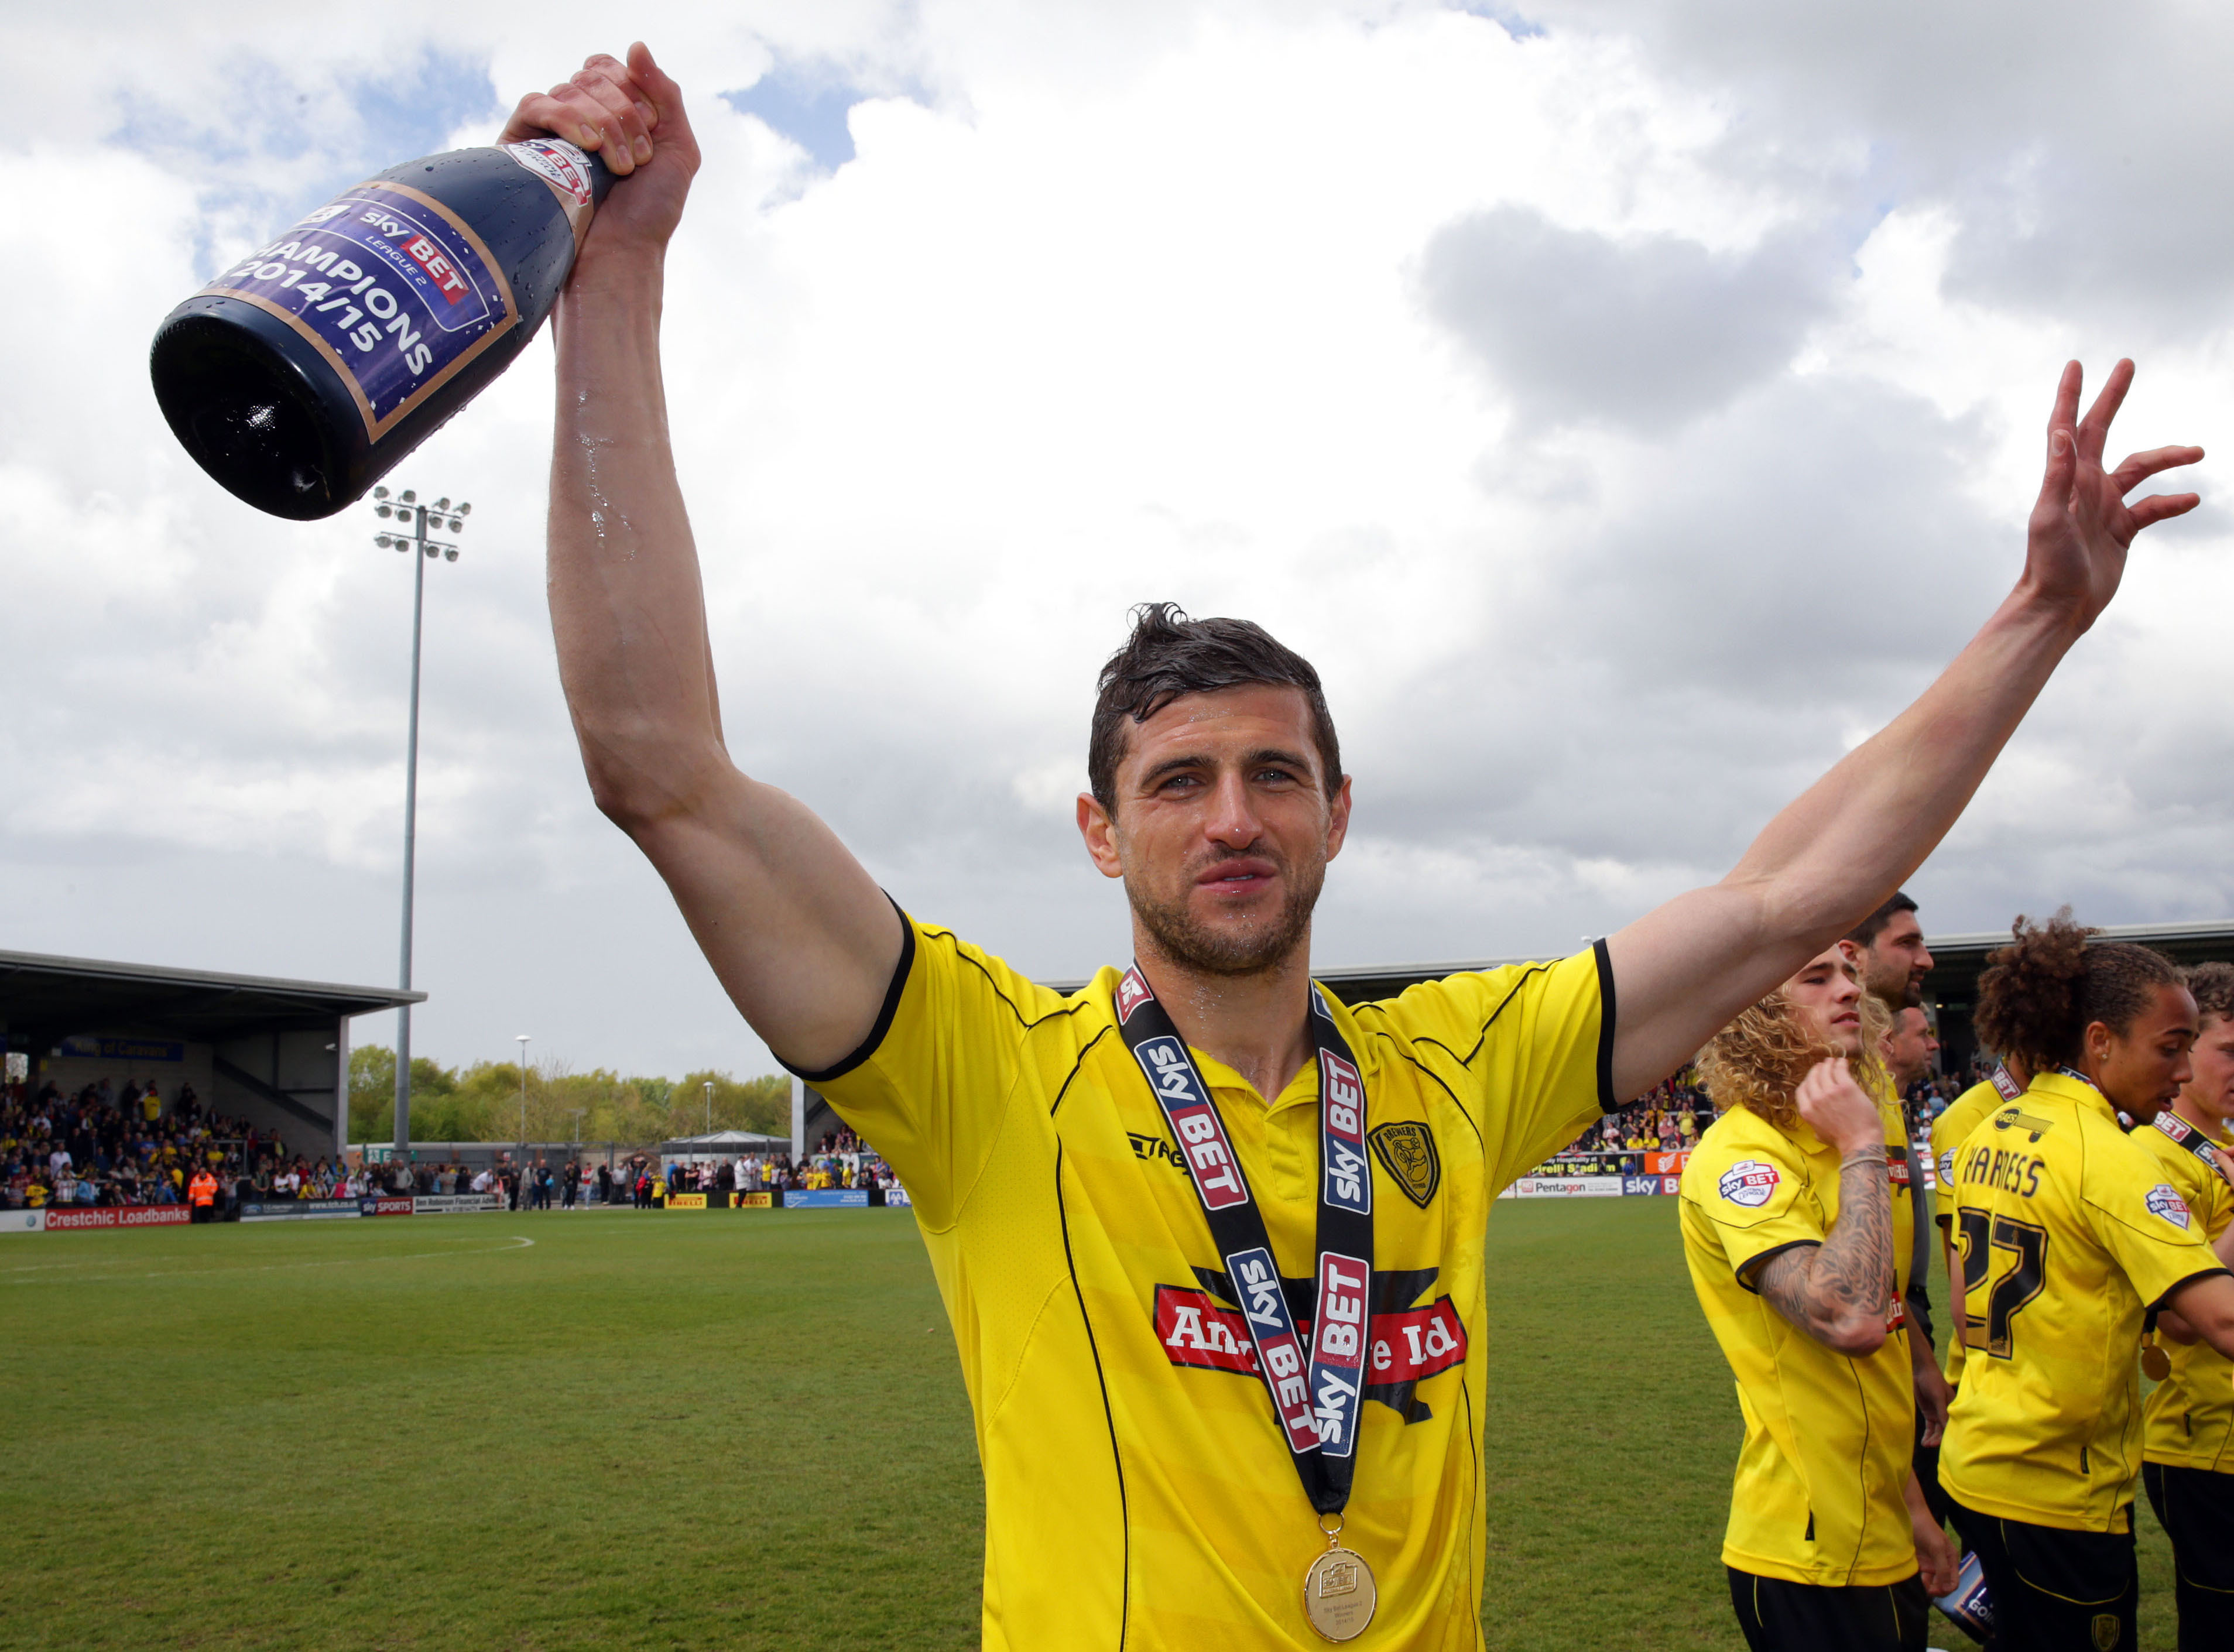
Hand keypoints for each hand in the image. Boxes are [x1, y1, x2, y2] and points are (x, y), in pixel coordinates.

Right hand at [498, 44, 699, 264]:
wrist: (618, 257)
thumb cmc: (648, 215)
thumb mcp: (677, 151)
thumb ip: (666, 95)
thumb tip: (636, 46)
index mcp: (611, 116)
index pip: (613, 69)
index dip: (635, 91)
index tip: (651, 135)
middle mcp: (579, 118)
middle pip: (593, 75)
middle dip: (624, 112)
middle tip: (637, 161)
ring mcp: (549, 131)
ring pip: (569, 88)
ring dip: (603, 123)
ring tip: (618, 167)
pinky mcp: (521, 145)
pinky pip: (536, 103)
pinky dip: (568, 117)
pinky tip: (588, 146)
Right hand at [1796, 1058, 1884, 1155]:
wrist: (1860, 1142)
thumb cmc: (1843, 1142)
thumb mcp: (1821, 1136)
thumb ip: (1815, 1127)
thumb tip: (1815, 1130)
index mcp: (1807, 1111)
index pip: (1802, 1089)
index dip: (1808, 1081)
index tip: (1813, 1077)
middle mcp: (1815, 1099)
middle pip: (1812, 1078)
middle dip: (1817, 1070)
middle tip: (1823, 1065)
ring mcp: (1830, 1092)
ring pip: (1825, 1071)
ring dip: (1828, 1064)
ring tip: (1833, 1061)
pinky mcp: (1845, 1087)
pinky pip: (1840, 1070)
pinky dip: (1840, 1064)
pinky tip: (1843, 1062)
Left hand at [1912, 1342, 1949, 1445]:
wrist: (1921, 1372)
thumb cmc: (1933, 1381)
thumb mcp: (1938, 1396)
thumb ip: (1942, 1411)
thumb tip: (1947, 1428)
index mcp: (1953, 1409)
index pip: (1952, 1425)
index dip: (1949, 1435)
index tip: (1944, 1444)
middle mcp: (1947, 1414)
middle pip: (1944, 1430)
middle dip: (1938, 1439)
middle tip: (1930, 1444)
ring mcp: (1938, 1414)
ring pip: (1936, 1430)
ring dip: (1931, 1438)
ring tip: (1925, 1445)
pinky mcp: (1929, 1414)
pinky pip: (1929, 1427)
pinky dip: (1927, 1434)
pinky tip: (1924, 1442)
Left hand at [1912, 1501, 1958, 1597]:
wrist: (1909, 1515)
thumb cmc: (1925, 1529)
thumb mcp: (1937, 1547)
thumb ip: (1943, 1567)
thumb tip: (1947, 1588)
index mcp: (1951, 1559)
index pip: (1953, 1582)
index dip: (1946, 1589)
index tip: (1934, 1590)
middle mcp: (1942, 1563)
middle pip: (1943, 1584)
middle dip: (1936, 1589)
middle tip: (1926, 1589)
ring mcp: (1931, 1562)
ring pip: (1932, 1582)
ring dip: (1927, 1585)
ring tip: (1920, 1582)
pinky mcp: (1919, 1561)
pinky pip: (1922, 1575)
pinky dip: (1919, 1579)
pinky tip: (1915, 1576)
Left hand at [2021, 359, 2202, 633]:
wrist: (2059, 606)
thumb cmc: (2049, 565)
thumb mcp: (2050, 518)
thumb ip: (2058, 476)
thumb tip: (2062, 431)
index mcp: (2067, 479)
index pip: (2068, 426)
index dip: (2072, 395)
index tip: (2078, 364)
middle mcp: (2084, 486)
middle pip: (2102, 431)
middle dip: (2114, 398)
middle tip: (2128, 365)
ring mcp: (2103, 507)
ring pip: (2140, 469)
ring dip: (2167, 457)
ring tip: (2199, 450)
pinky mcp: (2120, 530)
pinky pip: (2152, 508)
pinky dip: (2172, 502)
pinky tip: (2191, 499)